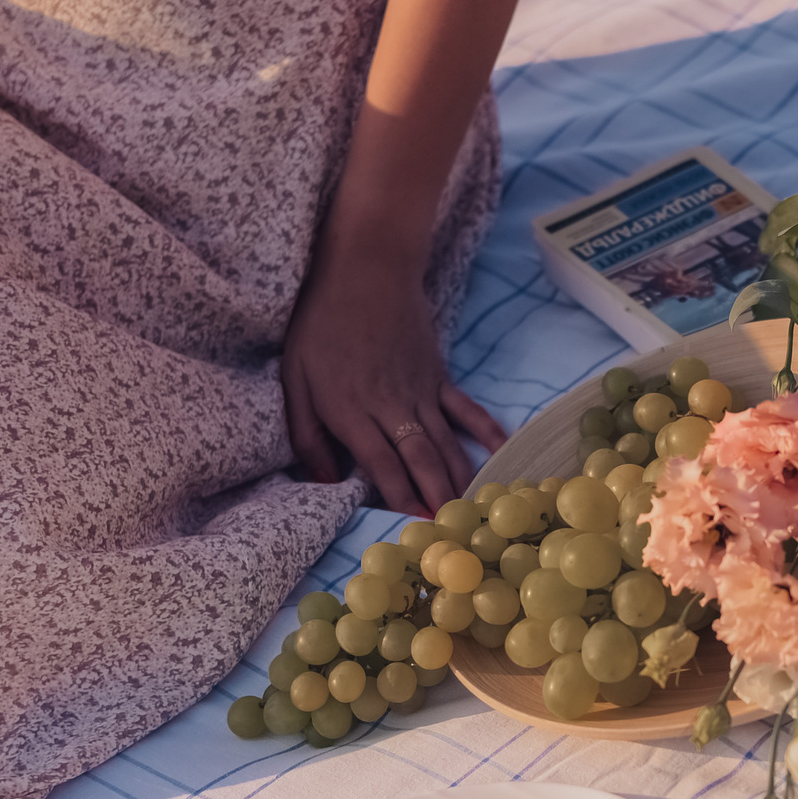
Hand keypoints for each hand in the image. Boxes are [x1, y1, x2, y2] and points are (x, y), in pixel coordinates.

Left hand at [279, 244, 504, 516]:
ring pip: (445, 443)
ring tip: (471, 507)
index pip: (382, 465)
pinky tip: (502, 452)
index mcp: (352, 410)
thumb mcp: (295, 379)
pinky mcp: (439, 375)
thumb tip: (324, 480)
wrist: (365, 269)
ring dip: (459, 477)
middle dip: (436, 498)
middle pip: (420, 461)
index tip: (414, 528)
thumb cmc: (320, 324)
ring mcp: (421, 391)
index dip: (399, 499)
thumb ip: (306, 434)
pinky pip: (466, 410)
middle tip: (451, 529)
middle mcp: (391, 407)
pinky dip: (486, 431)